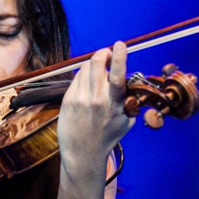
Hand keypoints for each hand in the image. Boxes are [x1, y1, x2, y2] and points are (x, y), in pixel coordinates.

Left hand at [57, 41, 134, 179]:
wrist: (83, 153)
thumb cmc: (107, 137)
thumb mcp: (127, 122)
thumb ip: (129, 101)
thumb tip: (130, 82)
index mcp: (113, 104)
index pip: (117, 75)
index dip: (119, 57)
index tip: (120, 44)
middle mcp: (95, 99)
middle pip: (96, 63)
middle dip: (103, 53)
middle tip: (108, 53)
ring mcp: (79, 99)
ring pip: (85, 68)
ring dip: (94, 65)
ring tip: (99, 72)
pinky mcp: (68, 100)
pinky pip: (77, 79)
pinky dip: (84, 76)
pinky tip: (88, 84)